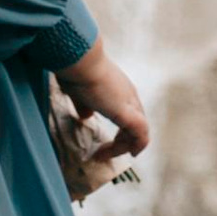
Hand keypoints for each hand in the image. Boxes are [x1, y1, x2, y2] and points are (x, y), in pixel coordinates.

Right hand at [56, 37, 150, 163]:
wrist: (81, 60)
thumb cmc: (76, 71)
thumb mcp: (78, 91)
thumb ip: (83, 104)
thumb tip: (86, 116)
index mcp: (119, 88)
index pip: (127, 112)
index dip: (120, 129)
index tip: (106, 142)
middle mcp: (128, 95)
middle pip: (135, 123)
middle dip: (122, 140)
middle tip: (104, 152)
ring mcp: (130, 103)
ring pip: (138, 131)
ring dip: (123, 146)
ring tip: (104, 155)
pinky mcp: (127, 113)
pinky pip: (140, 134)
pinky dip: (137, 145)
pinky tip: (129, 153)